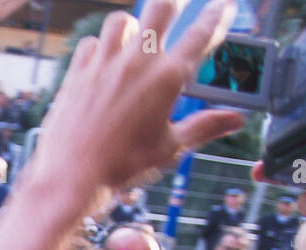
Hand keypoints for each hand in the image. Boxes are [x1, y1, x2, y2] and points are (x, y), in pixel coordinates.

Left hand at [31, 0, 242, 209]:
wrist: (70, 177)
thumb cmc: (121, 166)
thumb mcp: (169, 148)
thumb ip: (205, 127)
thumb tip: (235, 120)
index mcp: (167, 78)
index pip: (202, 34)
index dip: (217, 15)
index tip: (223, 5)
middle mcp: (137, 62)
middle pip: (161, 7)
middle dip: (174, 4)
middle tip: (177, 8)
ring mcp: (103, 64)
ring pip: (121, 20)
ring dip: (132, 26)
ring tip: (134, 40)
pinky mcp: (77, 73)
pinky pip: (90, 44)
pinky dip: (98, 48)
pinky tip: (101, 61)